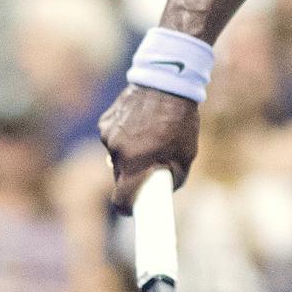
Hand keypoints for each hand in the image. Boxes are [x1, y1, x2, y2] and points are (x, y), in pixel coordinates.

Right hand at [98, 84, 200, 208]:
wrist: (165, 81)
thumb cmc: (179, 120)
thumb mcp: (186, 154)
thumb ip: (175, 177)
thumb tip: (165, 190)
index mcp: (135, 163)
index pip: (121, 200)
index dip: (127, 208)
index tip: (134, 210)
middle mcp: (116, 151)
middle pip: (119, 177)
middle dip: (133, 177)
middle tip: (151, 166)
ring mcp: (108, 135)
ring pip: (116, 156)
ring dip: (129, 154)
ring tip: (150, 137)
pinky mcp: (105, 121)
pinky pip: (113, 138)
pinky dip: (124, 137)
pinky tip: (140, 124)